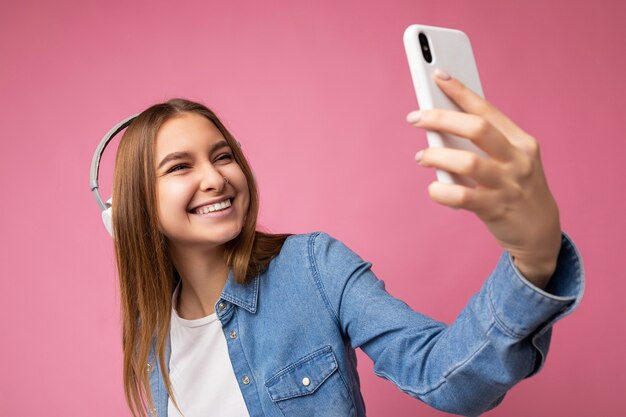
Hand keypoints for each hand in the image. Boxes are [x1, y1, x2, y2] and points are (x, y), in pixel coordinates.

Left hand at [407, 69, 560, 288]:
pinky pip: (461, 197)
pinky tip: (433, 188)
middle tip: (415, 118)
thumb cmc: (515, 188)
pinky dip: (440, 191)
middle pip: (477, 128)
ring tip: (420, 157)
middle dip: (441, 118)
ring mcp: (508, 185)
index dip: (461, 91)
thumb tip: (440, 128)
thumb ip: (482, 147)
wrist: (540, 231)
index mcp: (521, 141)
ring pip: (467, 162)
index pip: (487, 109)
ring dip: (435, 156)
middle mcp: (517, 159)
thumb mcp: (509, 161)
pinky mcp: (496, 209)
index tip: (437, 75)